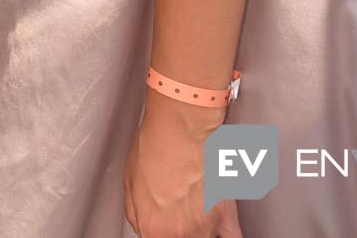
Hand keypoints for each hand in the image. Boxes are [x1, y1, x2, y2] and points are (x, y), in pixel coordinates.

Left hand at [125, 101, 243, 236]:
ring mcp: (204, 227)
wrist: (182, 129)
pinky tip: (219, 230)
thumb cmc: (156, 147)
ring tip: (196, 210)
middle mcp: (179, 233)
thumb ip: (139, 215)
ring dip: (200, 229)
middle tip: (179, 211)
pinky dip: (225, 235)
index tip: (164, 226)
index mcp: (152, 228)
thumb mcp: (130, 183)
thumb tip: (145, 226)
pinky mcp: (226, 216)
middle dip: (180, 229)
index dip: (159, 231)